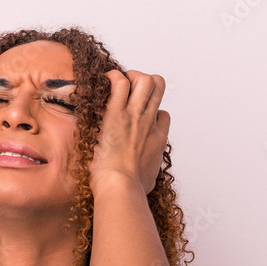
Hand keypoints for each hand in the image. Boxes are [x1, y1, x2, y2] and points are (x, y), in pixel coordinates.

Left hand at [88, 69, 169, 194]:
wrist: (120, 185)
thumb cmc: (131, 188)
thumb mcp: (148, 181)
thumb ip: (148, 174)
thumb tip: (144, 180)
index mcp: (158, 139)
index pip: (163, 114)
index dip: (152, 112)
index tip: (138, 118)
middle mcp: (149, 122)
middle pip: (158, 87)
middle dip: (144, 83)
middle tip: (128, 92)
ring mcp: (134, 115)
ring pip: (145, 80)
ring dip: (131, 77)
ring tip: (116, 85)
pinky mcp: (116, 113)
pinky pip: (119, 82)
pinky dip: (112, 78)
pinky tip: (103, 84)